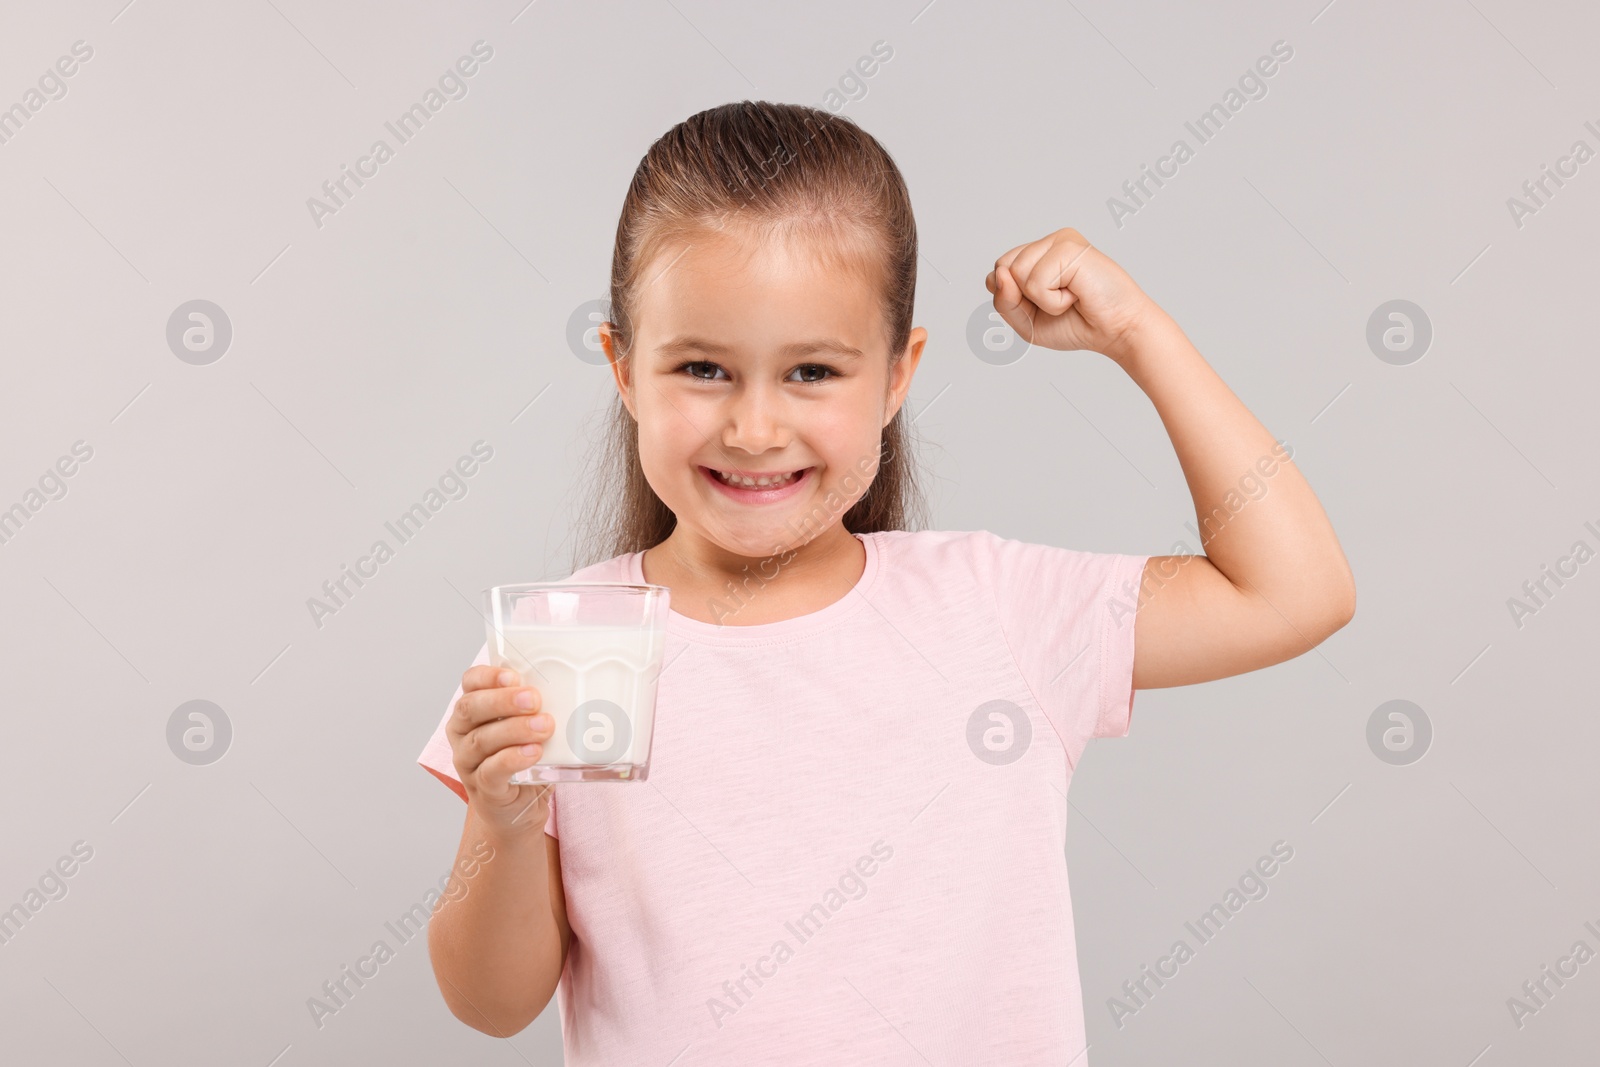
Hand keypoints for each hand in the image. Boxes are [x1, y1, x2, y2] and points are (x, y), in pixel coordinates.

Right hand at [447, 666, 555, 839]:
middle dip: (503, 701)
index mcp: (471, 711)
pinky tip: (534, 752)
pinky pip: (491, 771)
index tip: (514, 676)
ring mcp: (468, 763)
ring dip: (515, 729)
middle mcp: (463, 734)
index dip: (488, 676)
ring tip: (544, 726)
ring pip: (482, 740)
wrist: (519, 807)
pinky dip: (513, 759)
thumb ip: (537, 707)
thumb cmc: (524, 759)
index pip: (470, 682)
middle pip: (471, 708)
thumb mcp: (528, 726)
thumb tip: (572, 684)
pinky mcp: (483, 789)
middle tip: (534, 700)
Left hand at [985, 227, 1158, 364]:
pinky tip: (1077, 295)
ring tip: (1070, 296)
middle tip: (1059, 301)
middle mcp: (1047, 243)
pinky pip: (1035, 283)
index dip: (1013, 299)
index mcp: (1037, 254)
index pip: (997, 273)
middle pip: (1002, 269)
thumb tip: (1000, 274)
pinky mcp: (1069, 248)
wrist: (1116, 331)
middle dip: (1024, 298)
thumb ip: (1004, 301)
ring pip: (1016, 273)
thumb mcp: (1026, 322)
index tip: (1045, 306)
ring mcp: (1059, 241)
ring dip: (1042, 301)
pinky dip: (1052, 302)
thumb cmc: (1077, 324)